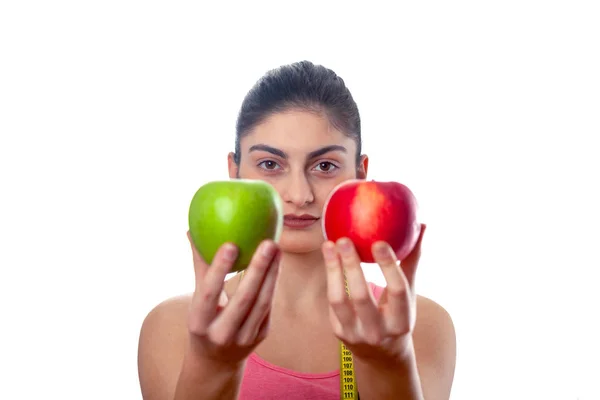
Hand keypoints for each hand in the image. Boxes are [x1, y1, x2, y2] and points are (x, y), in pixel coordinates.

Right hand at [185, 231, 280, 365]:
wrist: (215, 362)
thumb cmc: (203, 320)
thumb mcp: (196, 300)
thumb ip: (199, 267)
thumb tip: (191, 231)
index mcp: (200, 323)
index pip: (209, 293)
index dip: (219, 269)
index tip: (230, 243)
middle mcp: (222, 333)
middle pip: (244, 299)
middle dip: (258, 270)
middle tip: (268, 242)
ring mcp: (244, 337)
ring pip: (262, 302)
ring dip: (272, 274)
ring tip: (276, 248)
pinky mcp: (261, 335)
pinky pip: (268, 305)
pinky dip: (273, 283)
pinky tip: (277, 263)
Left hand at [321, 224, 425, 363]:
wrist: (382, 355)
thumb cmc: (398, 315)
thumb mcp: (409, 295)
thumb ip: (412, 262)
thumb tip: (422, 226)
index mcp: (402, 322)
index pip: (397, 292)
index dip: (388, 267)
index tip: (379, 242)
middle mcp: (378, 331)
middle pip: (361, 297)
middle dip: (351, 266)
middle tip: (345, 239)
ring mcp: (355, 334)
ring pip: (339, 300)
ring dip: (333, 270)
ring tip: (330, 245)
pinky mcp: (338, 332)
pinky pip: (331, 302)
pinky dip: (330, 278)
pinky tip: (329, 257)